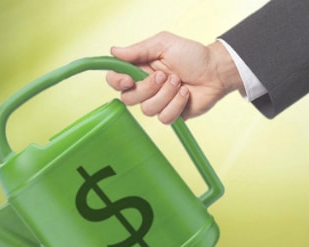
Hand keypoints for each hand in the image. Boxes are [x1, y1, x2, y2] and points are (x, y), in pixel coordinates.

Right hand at [106, 32, 242, 122]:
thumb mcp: (164, 44)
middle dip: (148, 88)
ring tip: (180, 82)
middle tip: (164, 76)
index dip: (116, 82)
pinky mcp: (169, 115)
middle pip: (128, 99)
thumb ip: (139, 49)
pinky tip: (186, 94)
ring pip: (147, 109)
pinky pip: (164, 117)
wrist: (216, 71)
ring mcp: (156, 103)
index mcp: (139, 70)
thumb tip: (114, 51)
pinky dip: (177, 104)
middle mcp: (144, 88)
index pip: (114, 80)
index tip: (128, 80)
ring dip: (166, 94)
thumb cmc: (192, 55)